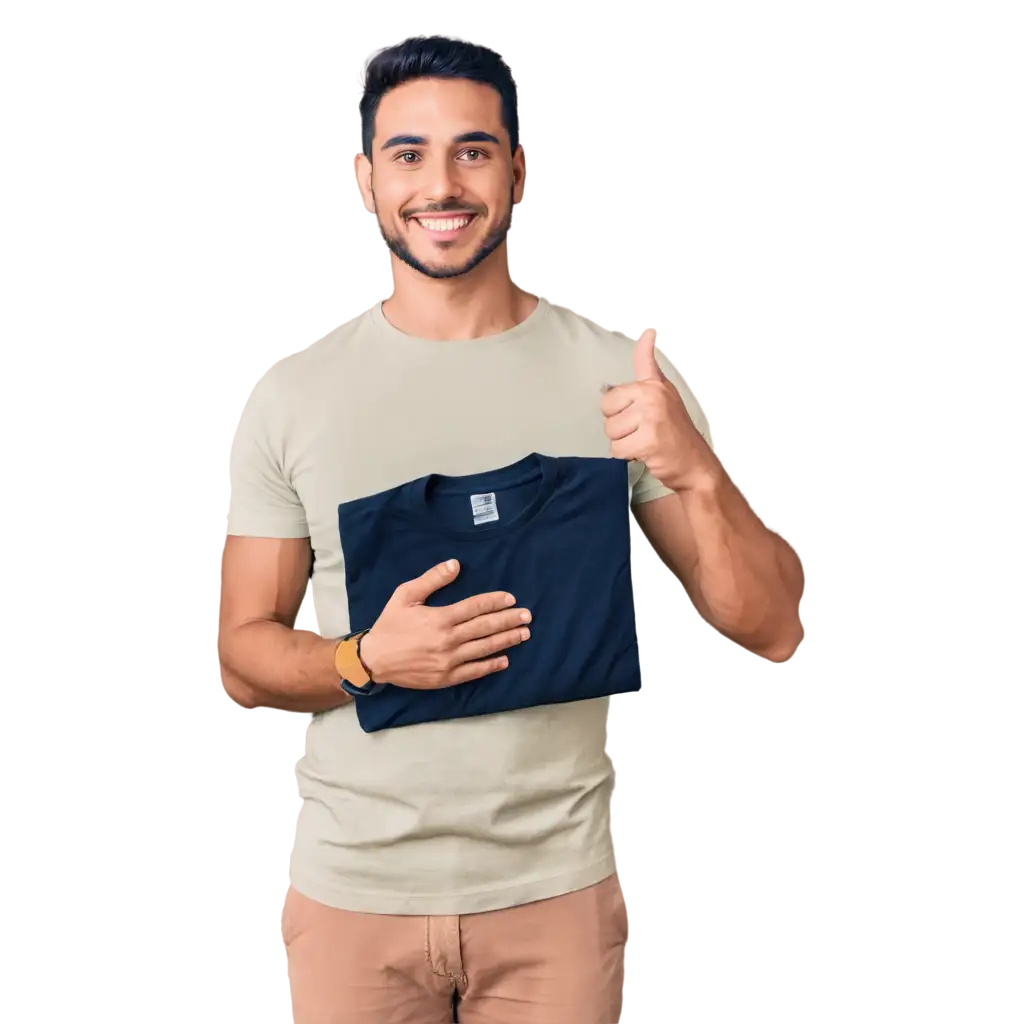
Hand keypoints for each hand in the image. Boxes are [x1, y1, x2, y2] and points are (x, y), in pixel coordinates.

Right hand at [357, 559, 531, 689]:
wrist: (374, 659)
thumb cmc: (390, 624)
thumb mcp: (405, 595)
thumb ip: (432, 579)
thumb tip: (455, 565)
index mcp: (440, 618)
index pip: (475, 607)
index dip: (495, 602)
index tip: (511, 599)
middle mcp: (448, 640)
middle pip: (485, 628)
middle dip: (509, 620)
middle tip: (527, 616)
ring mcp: (449, 661)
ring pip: (484, 648)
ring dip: (507, 641)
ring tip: (524, 634)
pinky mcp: (446, 677)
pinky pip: (474, 671)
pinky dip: (491, 666)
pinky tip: (504, 660)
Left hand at [601, 327, 717, 492]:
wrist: (695, 466)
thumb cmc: (674, 435)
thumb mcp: (665, 401)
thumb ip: (649, 377)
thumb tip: (649, 333)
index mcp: (656, 386)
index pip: (645, 359)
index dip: (646, 344)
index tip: (651, 329)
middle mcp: (653, 396)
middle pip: (607, 408)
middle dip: (617, 425)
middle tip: (639, 430)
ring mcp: (652, 416)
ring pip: (611, 431)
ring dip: (623, 442)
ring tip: (644, 441)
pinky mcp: (648, 439)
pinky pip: (617, 449)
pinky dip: (627, 456)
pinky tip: (645, 453)